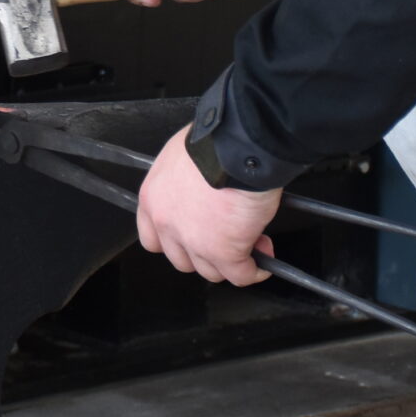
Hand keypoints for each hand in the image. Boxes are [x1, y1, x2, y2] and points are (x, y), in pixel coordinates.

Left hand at [137, 129, 277, 284]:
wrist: (238, 146)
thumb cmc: (216, 141)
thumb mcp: (184, 157)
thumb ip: (184, 181)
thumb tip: (201, 190)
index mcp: (154, 198)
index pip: (152, 238)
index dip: (175, 242)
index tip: (191, 238)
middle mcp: (168, 223)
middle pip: (181, 259)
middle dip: (204, 253)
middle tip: (225, 239)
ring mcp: (194, 241)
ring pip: (210, 271)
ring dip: (230, 263)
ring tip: (250, 245)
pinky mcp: (224, 252)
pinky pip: (240, 275)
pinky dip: (254, 271)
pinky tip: (262, 263)